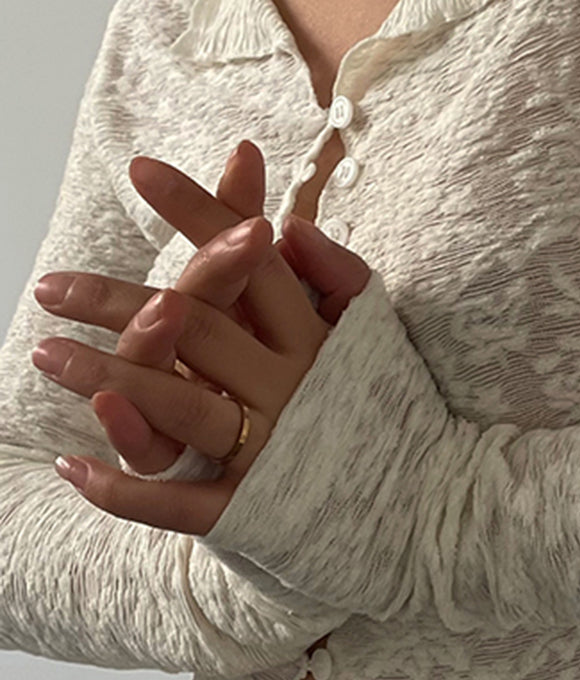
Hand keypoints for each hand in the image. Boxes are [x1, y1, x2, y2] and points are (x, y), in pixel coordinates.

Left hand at [31, 140, 372, 535]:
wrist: (433, 504)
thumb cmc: (389, 410)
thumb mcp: (374, 334)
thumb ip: (338, 276)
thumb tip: (291, 225)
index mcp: (318, 339)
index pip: (249, 261)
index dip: (196, 212)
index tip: (139, 169)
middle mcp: (293, 388)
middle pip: (195, 328)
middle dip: (116, 302)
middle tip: (50, 286)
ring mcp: (273, 450)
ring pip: (180, 408)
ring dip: (107, 379)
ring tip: (46, 354)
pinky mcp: (256, 510)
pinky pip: (179, 503)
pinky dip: (123, 490)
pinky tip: (71, 466)